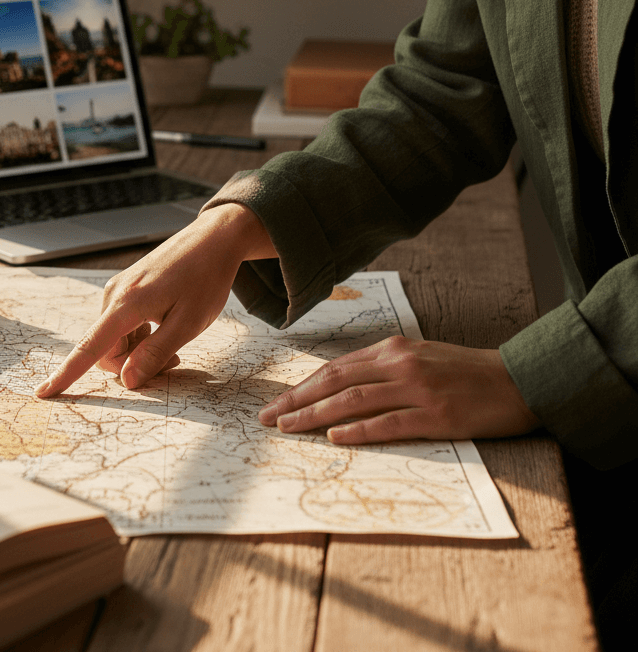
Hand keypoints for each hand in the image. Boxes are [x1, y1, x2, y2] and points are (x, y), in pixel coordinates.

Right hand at [35, 203, 275, 396]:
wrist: (213, 239)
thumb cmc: (205, 279)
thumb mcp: (188, 323)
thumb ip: (155, 354)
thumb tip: (127, 381)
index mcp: (127, 304)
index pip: (89, 347)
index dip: (67, 374)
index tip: (43, 393)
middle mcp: (115, 294)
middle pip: (105, 350)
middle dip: (130, 365)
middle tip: (172, 363)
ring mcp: (119, 289)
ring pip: (115, 339)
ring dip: (138, 352)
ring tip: (174, 344)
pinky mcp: (127, 288)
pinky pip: (122, 325)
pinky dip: (139, 337)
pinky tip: (164, 328)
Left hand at [258, 336, 539, 442]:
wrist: (519, 380)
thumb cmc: (466, 372)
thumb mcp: (420, 357)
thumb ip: (384, 368)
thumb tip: (344, 386)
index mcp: (393, 349)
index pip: (336, 368)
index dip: (303, 385)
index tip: (278, 401)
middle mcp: (400, 364)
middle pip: (336, 381)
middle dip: (297, 399)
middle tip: (268, 416)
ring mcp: (418, 389)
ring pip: (354, 401)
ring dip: (315, 414)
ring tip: (289, 427)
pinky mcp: (437, 415)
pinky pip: (389, 423)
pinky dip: (359, 430)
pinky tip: (336, 437)